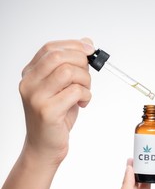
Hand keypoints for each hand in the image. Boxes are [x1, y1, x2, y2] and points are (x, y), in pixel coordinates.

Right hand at [19, 39, 94, 167]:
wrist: (45, 145)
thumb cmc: (56, 116)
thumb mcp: (63, 87)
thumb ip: (72, 65)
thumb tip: (86, 42)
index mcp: (30, 74)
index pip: (50, 49)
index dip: (73, 45)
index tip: (90, 48)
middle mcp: (29, 83)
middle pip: (59, 57)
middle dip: (81, 63)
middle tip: (87, 77)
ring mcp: (36, 97)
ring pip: (68, 72)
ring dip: (85, 80)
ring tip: (85, 92)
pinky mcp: (47, 111)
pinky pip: (75, 91)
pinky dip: (86, 95)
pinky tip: (83, 103)